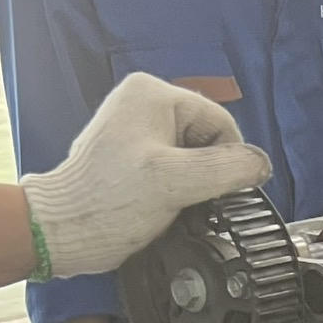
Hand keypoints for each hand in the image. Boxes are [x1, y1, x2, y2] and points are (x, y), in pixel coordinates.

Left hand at [22, 73, 270, 278]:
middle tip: (181, 199)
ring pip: (191, 157)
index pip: (221, 123)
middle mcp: (143, 101)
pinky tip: (154, 204)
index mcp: (154, 92)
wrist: (62, 230)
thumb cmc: (107, 203)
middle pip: (206, 139)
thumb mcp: (176, 183)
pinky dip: (172, 190)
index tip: (212, 194)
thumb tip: (260, 164)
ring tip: (163, 203)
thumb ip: (226, 169)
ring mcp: (134, 126)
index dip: (227, 163)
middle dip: (204, 175)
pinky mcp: (129, 152)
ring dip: (189, 186)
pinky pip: (171, 167)